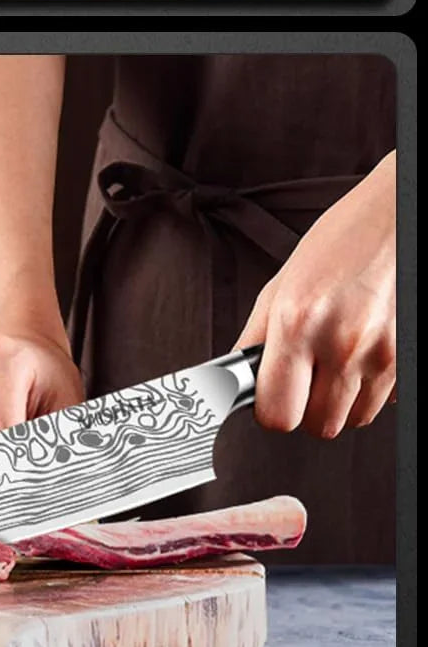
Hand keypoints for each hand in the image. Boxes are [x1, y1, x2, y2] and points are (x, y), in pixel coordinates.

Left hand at [235, 153, 395, 438]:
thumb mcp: (283, 283)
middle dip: (306, 407)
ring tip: (335, 358)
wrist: (394, 220)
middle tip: (304, 376)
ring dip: (340, 400)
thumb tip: (238, 378)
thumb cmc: (341, 242)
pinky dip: (369, 387)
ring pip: (353, 419)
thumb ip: (259, 336)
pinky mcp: (407, 361)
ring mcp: (381, 356)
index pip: (278, 414)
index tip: (270, 397)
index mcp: (297, 322)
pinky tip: (362, 351)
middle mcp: (341, 344)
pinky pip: (381, 402)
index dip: (271, 410)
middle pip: (318, 426)